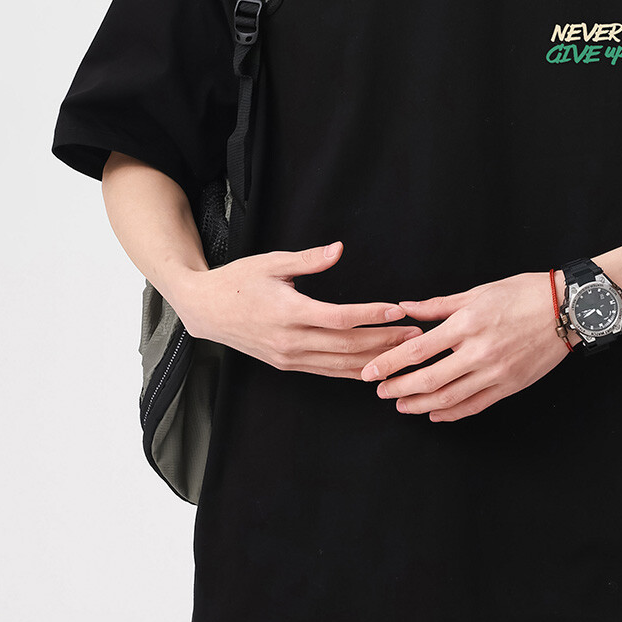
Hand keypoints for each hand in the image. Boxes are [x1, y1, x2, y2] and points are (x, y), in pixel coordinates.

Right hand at [174, 240, 422, 379]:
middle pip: (347, 345)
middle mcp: (290, 340)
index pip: (340, 318)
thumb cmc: (238, 281)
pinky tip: (375, 369)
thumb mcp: (271, 262)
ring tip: (405, 353)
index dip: (372, 315)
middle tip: (416, 334)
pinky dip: (353, 372)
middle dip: (385, 341)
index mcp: (288, 312)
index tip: (398, 310)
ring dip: (375, 360)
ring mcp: (289, 357)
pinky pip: (327, 372)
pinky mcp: (287, 365)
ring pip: (340, 365)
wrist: (205, 310)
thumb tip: (338, 249)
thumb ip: (308, 259)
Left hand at [362, 270, 577, 420]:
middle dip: (398, 388)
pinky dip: (451, 413)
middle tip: (380, 392)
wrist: (567, 309)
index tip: (370, 371)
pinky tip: (435, 413)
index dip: (389, 364)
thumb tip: (405, 307)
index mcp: (468, 324)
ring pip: (449, 398)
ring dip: (420, 405)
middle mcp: (479, 351)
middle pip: (428, 380)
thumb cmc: (523, 293)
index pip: (418, 350)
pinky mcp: (510, 386)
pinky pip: (475, 406)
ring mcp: (496, 372)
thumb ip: (439, 304)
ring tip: (401, 405)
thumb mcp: (479, 292)